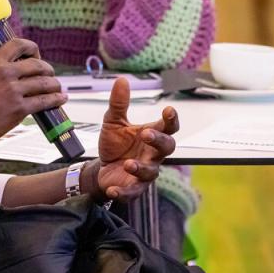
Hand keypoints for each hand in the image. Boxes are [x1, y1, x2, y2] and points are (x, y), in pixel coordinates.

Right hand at [0, 38, 66, 148]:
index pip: (19, 45)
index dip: (32, 48)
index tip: (36, 54)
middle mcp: (5, 73)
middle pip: (37, 65)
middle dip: (47, 69)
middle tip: (49, 75)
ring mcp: (13, 91)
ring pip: (44, 83)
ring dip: (54, 85)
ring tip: (57, 88)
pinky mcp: (18, 109)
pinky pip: (44, 102)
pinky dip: (56, 100)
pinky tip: (60, 99)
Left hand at [95, 77, 178, 200]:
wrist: (101, 168)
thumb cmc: (115, 144)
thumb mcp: (113, 121)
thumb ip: (118, 103)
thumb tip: (121, 80)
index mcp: (151, 136)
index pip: (168, 127)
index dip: (171, 120)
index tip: (169, 110)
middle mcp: (153, 155)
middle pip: (166, 148)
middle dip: (158, 141)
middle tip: (146, 134)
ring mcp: (145, 173)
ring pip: (151, 172)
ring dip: (140, 168)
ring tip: (128, 163)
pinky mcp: (133, 188)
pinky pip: (132, 192)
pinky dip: (123, 192)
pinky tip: (112, 188)